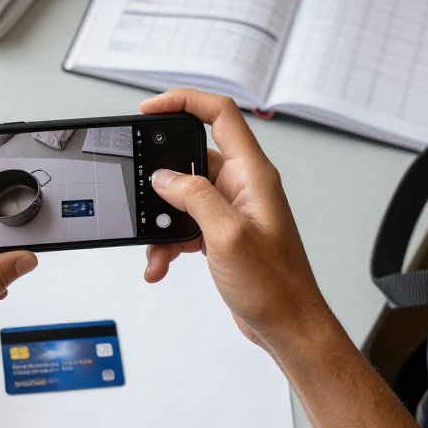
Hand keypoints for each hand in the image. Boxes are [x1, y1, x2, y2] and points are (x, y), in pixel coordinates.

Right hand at [141, 89, 328, 353]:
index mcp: (252, 175)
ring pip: (182, 198)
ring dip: (162, 222)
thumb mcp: (228, 235)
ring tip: (156, 247)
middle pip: (191, 158)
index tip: (150, 109)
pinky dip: (169, 243)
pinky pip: (185, 226)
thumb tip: (165, 177)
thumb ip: (195, 197)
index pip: (220, 115)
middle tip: (139, 188)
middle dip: (161, 177)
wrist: (288, 326)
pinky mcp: (220, 235)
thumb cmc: (276, 286)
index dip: (184, 102)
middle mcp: (242, 187)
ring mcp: (231, 211)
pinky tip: (161, 264)